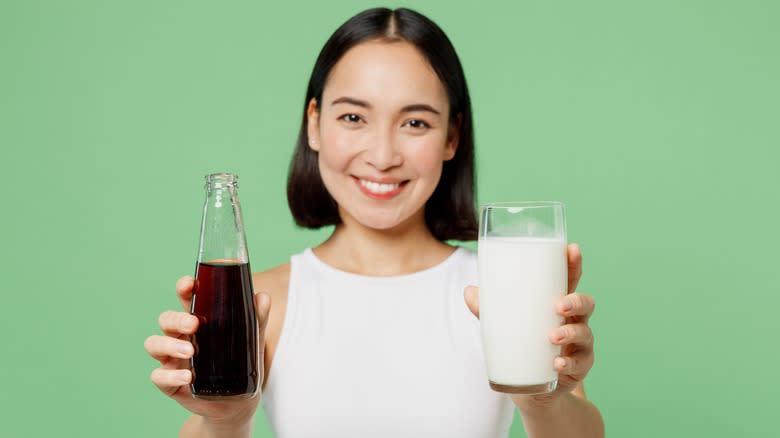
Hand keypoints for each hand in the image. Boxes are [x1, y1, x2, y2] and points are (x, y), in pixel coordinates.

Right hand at [143, 276, 271, 425]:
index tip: (189, 284)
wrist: (239, 403)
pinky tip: (187, 377)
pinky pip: (158, 376)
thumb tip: (263, 297)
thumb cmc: (242, 364)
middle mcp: (180, 337)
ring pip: (154, 344)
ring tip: (190, 351)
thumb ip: (257, 319)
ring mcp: (172, 359)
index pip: (185, 299)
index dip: (183, 289)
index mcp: (198, 321)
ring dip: (169, 345)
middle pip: (166, 319)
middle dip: (176, 319)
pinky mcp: (170, 382)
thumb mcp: (252, 340)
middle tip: (194, 324)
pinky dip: (170, 375)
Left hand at [464, 243, 595, 403]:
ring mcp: (579, 344)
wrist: (532, 386)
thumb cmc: (521, 343)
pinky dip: (568, 362)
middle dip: (576, 301)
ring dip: (571, 332)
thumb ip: (486, 309)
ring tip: (552, 336)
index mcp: (556, 303)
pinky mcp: (579, 367)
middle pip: (586, 304)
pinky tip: (556, 363)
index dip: (574, 264)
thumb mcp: (502, 324)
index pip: (570, 280)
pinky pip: (580, 363)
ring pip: (585, 332)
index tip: (572, 250)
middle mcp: (573, 321)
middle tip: (559, 304)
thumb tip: (469, 291)